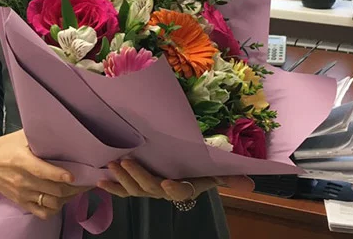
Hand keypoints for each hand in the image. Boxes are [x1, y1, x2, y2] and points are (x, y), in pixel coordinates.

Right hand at [0, 130, 88, 219]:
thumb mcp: (22, 136)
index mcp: (22, 161)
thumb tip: (61, 129)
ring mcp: (22, 194)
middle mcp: (22, 180)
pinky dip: (54, 209)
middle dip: (72, 188)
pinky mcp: (21, 203)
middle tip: (85, 181)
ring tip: (76, 190)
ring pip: (50, 203)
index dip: (59, 175)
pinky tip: (61, 200)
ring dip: (66, 198)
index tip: (72, 175)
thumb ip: (40, 135)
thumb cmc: (7, 146)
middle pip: (52, 190)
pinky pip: (41, 212)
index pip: (42, 171)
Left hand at [97, 159, 253, 201]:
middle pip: (150, 189)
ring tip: (112, 165)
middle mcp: (164, 191)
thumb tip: (252, 185)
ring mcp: (148, 190)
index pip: (181, 191)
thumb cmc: (195, 168)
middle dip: (137, 176)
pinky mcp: (135, 187)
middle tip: (126, 162)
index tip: (168, 183)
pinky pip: (123, 191)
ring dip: (122, 179)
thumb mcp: (213, 170)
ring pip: (134, 190)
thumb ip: (229, 176)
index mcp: (183, 187)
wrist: (178, 172)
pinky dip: (111, 187)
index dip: (175, 189)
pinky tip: (100, 180)